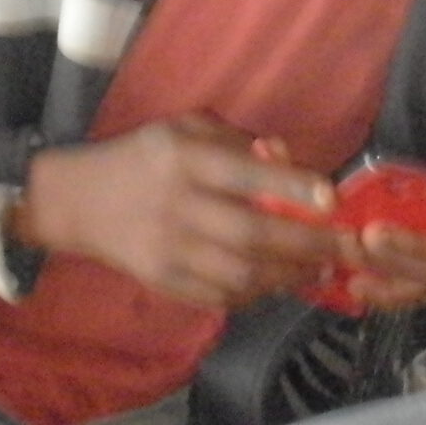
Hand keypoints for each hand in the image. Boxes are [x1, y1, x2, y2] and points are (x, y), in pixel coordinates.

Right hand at [18, 114, 342, 309]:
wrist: (76, 201)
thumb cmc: (143, 157)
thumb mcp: (184, 127)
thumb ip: (236, 139)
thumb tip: (290, 158)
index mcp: (183, 158)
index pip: (244, 173)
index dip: (291, 185)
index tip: (331, 197)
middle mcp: (177, 205)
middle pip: (251, 233)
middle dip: (308, 244)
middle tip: (348, 248)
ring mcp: (168, 249)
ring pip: (240, 274)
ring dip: (289, 277)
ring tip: (322, 271)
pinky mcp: (162, 281)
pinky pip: (218, 297)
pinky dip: (255, 296)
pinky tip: (278, 285)